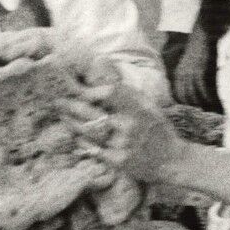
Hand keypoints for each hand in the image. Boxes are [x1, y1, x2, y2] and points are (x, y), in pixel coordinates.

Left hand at [67, 81, 183, 185]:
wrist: (171, 160)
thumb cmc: (157, 128)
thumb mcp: (148, 105)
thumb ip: (125, 91)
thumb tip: (100, 69)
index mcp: (138, 107)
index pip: (109, 91)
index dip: (91, 90)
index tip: (80, 90)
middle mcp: (129, 124)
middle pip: (92, 112)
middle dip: (70, 106)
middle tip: (58, 102)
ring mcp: (122, 144)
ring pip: (88, 131)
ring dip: (72, 124)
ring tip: (63, 117)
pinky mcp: (118, 161)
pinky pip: (92, 150)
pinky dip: (82, 143)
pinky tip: (77, 138)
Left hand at [172, 26, 217, 108]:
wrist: (200, 33)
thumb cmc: (196, 46)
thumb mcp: (188, 60)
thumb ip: (188, 70)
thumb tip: (193, 81)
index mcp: (179, 71)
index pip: (178, 91)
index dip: (184, 101)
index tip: (191, 107)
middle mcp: (182, 72)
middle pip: (184, 94)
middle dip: (192, 103)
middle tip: (200, 110)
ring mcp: (190, 71)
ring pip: (192, 92)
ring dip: (199, 101)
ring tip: (205, 108)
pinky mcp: (198, 69)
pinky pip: (200, 85)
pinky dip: (204, 94)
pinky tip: (208, 100)